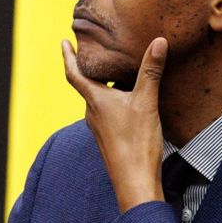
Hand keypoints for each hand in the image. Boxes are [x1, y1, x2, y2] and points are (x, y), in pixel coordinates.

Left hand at [61, 37, 167, 213]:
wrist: (134, 181)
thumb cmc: (136, 143)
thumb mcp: (146, 102)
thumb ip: (151, 71)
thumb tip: (158, 41)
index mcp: (95, 100)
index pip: (74, 73)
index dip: (68, 56)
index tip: (63, 42)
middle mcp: (92, 111)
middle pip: (87, 83)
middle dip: (89, 66)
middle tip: (93, 49)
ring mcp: (100, 126)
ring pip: (99, 97)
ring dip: (103, 82)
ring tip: (114, 68)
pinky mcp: (109, 136)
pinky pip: (108, 110)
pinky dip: (114, 97)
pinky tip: (128, 96)